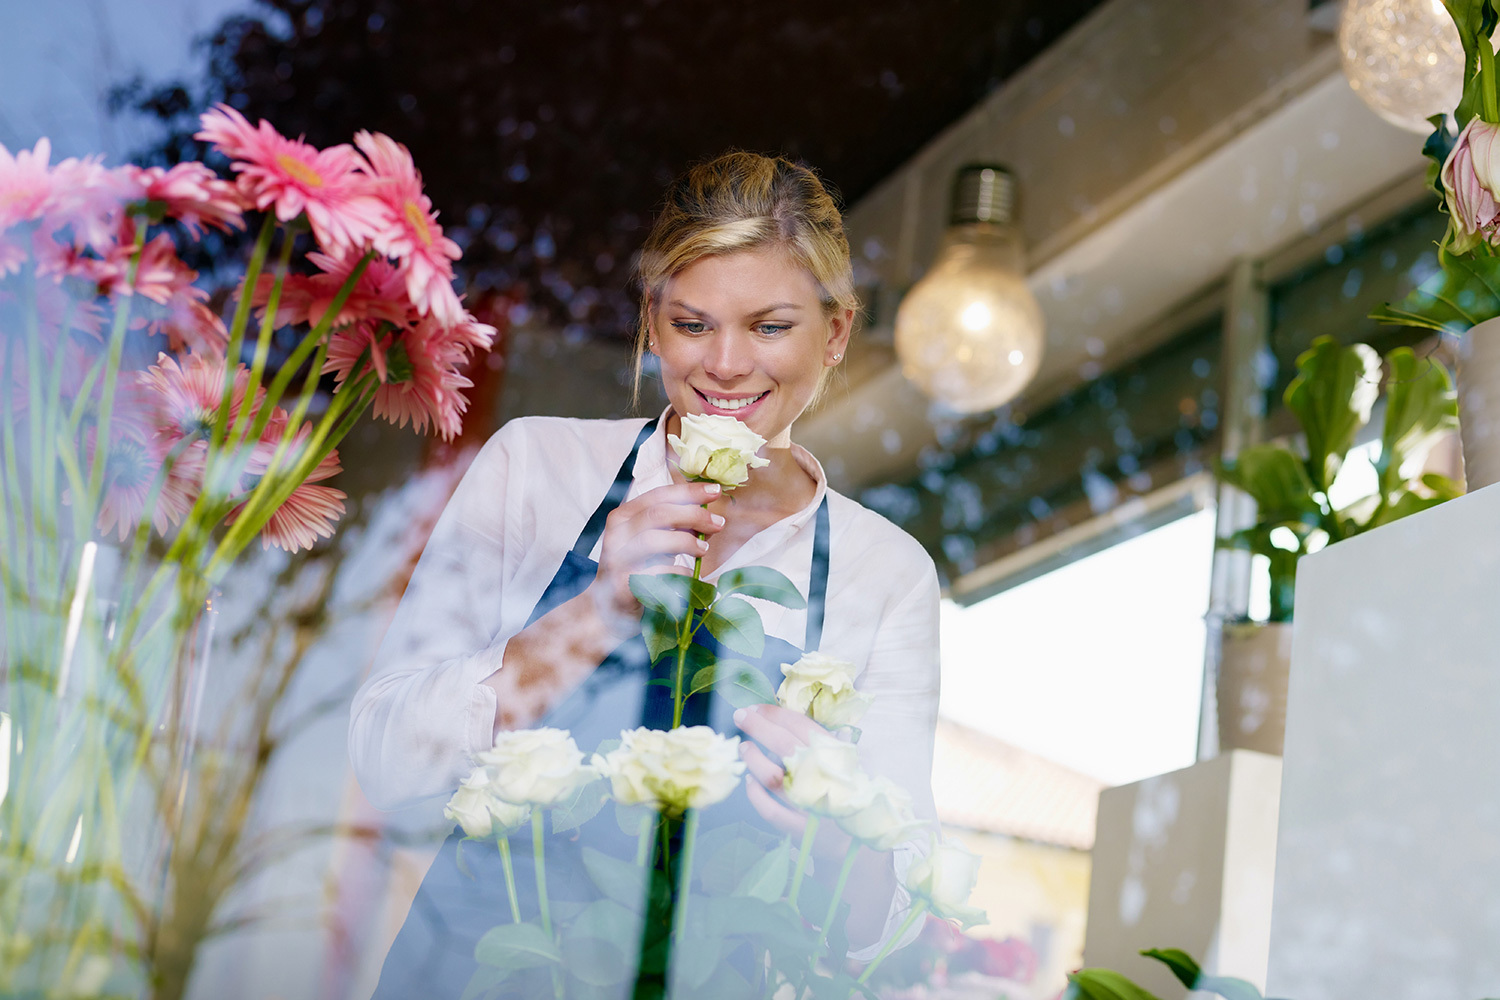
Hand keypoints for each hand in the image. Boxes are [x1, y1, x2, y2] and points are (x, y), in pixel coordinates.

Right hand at [586, 480, 724, 633]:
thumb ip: (677, 528)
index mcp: (623, 516)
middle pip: (658, 514)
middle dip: (693, 516)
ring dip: (685, 542)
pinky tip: (690, 575)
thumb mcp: (655, 542)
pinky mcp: (623, 584)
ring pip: (653, 540)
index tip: (714, 491)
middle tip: (718, 524)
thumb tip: (711, 519)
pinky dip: (680, 572)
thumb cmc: (638, 568)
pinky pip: (656, 573)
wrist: (610, 606)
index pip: (658, 495)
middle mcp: (616, 534)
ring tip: (704, 549)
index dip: (688, 492)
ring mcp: (617, 559)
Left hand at [735, 703, 852, 861]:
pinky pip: (771, 811)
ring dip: (754, 760)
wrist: (859, 840)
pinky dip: (756, 795)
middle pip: (785, 744)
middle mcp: (822, 776)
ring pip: (774, 777)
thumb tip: (800, 722)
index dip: (775, 714)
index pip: (801, 726)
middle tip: (740, 716)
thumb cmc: (848, 796)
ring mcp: (810, 804)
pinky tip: (749, 782)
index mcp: (835, 756)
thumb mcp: (847, 765)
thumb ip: (827, 744)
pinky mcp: (800, 828)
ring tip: (744, 748)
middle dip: (759, 727)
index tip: (755, 708)